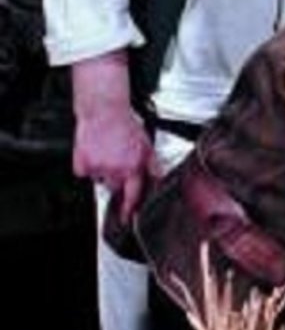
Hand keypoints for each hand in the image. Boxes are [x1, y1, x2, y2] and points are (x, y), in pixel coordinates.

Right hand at [74, 104, 158, 222]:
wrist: (104, 112)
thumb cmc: (126, 125)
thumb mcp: (147, 144)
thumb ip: (153, 164)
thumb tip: (158, 178)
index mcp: (132, 167)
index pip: (133, 194)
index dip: (130, 208)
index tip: (127, 218)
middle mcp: (115, 170)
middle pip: (115, 188)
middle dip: (117, 181)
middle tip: (118, 163)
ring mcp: (97, 168)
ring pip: (99, 180)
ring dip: (103, 172)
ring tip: (107, 153)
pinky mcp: (81, 163)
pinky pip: (84, 172)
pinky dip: (87, 166)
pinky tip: (94, 152)